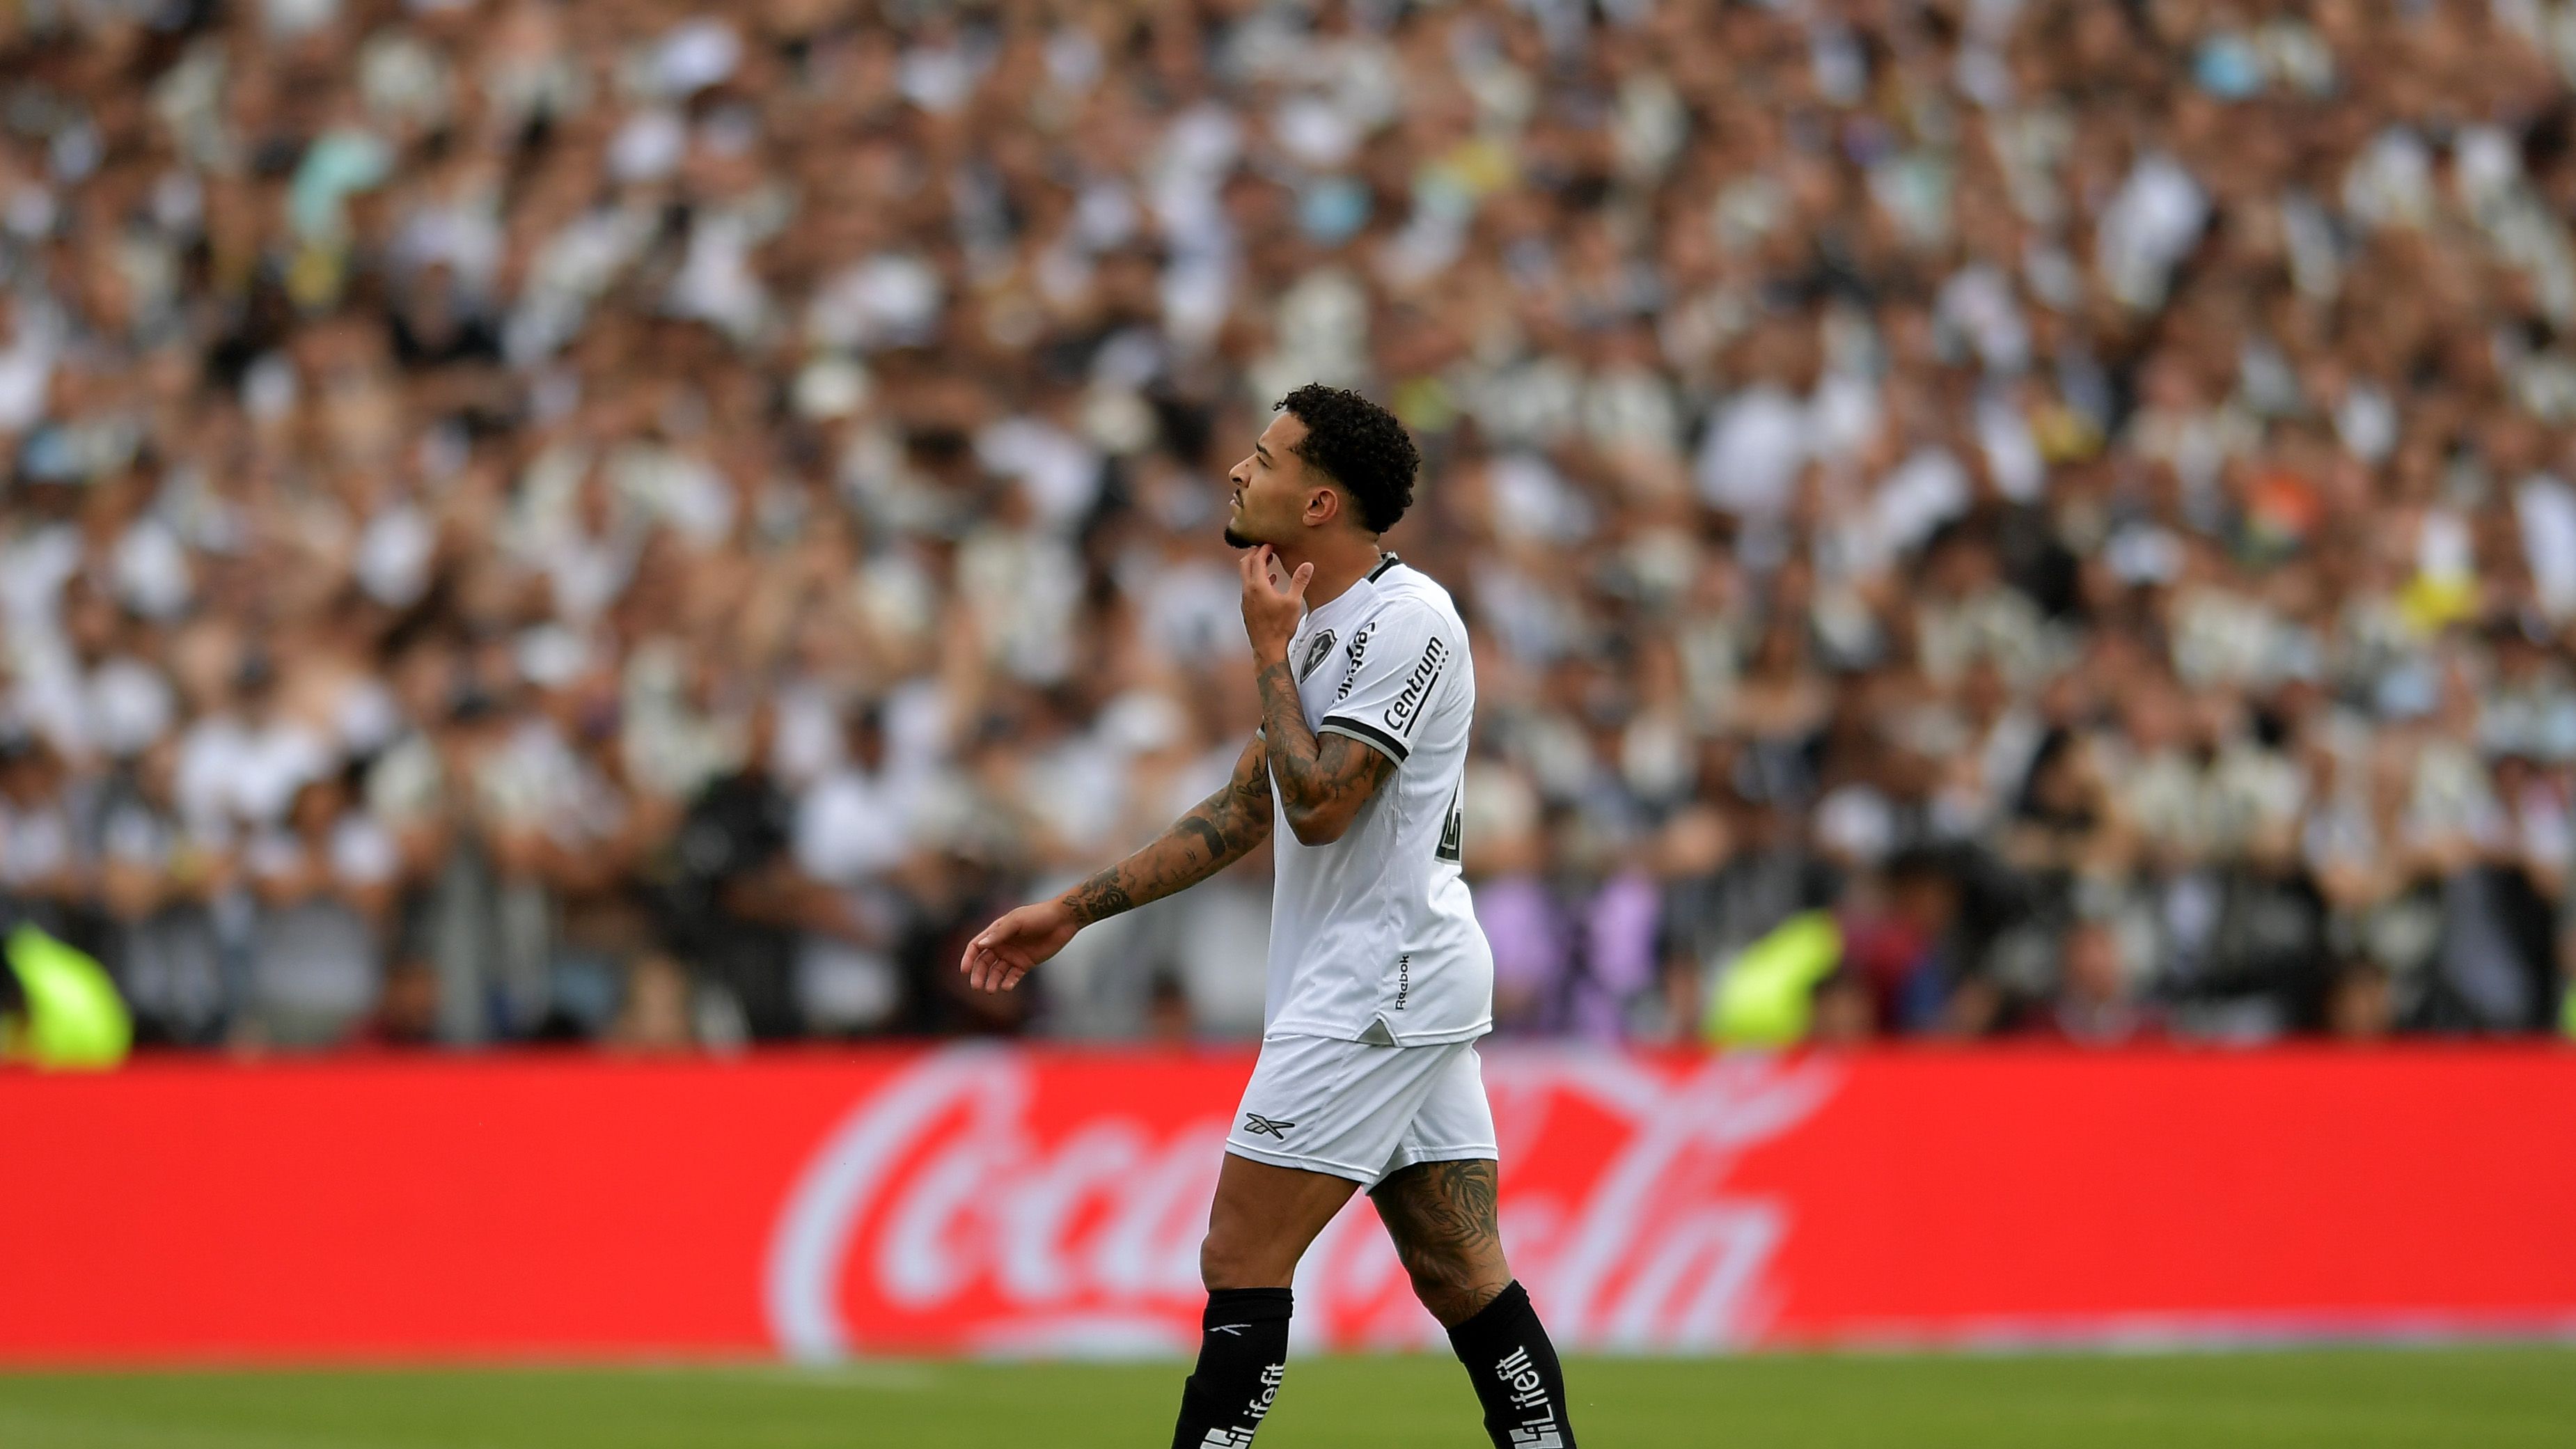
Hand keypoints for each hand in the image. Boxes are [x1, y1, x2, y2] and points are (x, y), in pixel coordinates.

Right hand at [959, 897, 1081, 992]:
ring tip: (991, 989)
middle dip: (979, 974)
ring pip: (997, 972)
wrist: (1063, 920)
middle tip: (976, 986)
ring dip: (992, 981)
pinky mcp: (1026, 964)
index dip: (968, 958)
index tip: (964, 970)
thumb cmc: (1038, 916)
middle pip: (984, 962)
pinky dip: (1009, 982)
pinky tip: (1007, 987)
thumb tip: (980, 945)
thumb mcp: (1017, 921)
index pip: (976, 946)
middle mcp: (1002, 945)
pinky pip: (1014, 976)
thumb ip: (999, 934)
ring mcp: (1014, 955)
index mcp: (996, 932)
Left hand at [1240, 545, 1311, 664]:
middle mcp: (1247, 590)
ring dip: (1255, 567)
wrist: (1268, 648)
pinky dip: (1256, 580)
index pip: (1257, 560)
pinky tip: (1269, 584)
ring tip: (1269, 563)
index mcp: (1257, 585)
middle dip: (1254, 554)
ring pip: (1245, 576)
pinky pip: (1248, 588)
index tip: (1271, 543)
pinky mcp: (1246, 608)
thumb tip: (1308, 564)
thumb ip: (1299, 581)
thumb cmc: (1281, 626)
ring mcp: (1245, 600)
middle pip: (1245, 564)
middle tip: (1266, 548)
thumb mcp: (1294, 602)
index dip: (1264, 549)